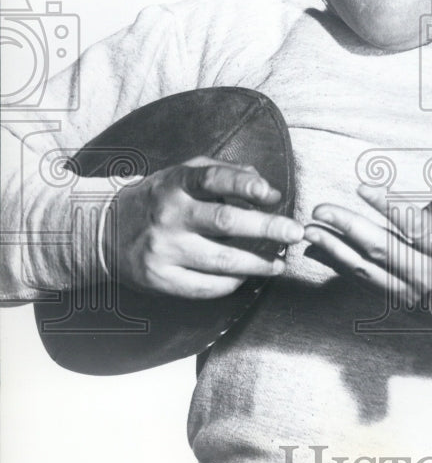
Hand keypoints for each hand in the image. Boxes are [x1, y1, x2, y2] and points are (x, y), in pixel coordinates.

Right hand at [105, 157, 303, 297]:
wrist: (104, 232)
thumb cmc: (160, 199)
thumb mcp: (185, 175)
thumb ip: (228, 175)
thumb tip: (270, 191)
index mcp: (176, 183)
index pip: (213, 178)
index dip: (245, 185)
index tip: (272, 195)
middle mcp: (169, 215)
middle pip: (225, 222)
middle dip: (267, 228)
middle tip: (295, 232)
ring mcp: (163, 249)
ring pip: (221, 260)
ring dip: (258, 263)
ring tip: (279, 263)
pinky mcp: (160, 279)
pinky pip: (206, 287)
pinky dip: (232, 283)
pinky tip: (247, 278)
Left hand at [304, 184, 431, 357]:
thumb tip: (421, 207)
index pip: (414, 227)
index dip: (387, 206)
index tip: (362, 188)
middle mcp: (428, 277)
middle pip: (381, 249)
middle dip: (347, 227)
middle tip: (321, 209)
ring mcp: (412, 294)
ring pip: (368, 271)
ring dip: (335, 250)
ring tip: (311, 230)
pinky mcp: (403, 303)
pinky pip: (367, 284)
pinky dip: (342, 268)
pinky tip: (323, 253)